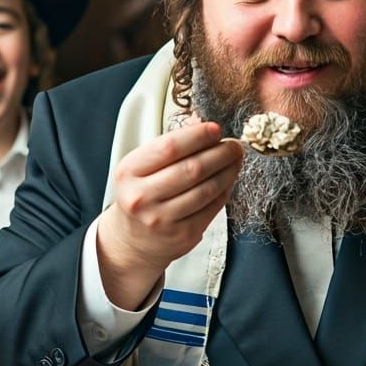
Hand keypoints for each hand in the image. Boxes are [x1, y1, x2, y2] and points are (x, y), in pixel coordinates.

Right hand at [96, 122, 243, 308]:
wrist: (132, 240)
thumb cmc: (142, 193)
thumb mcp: (142, 167)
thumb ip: (171, 146)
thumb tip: (205, 125)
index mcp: (129, 172)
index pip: (169, 148)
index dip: (197, 136)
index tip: (216, 128)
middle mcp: (142, 197)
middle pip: (192, 169)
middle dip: (220, 153)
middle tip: (234, 145)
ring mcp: (162, 220)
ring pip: (206, 189)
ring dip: (228, 171)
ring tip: (236, 159)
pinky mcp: (182, 235)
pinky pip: (212, 208)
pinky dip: (225, 190)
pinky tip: (229, 179)